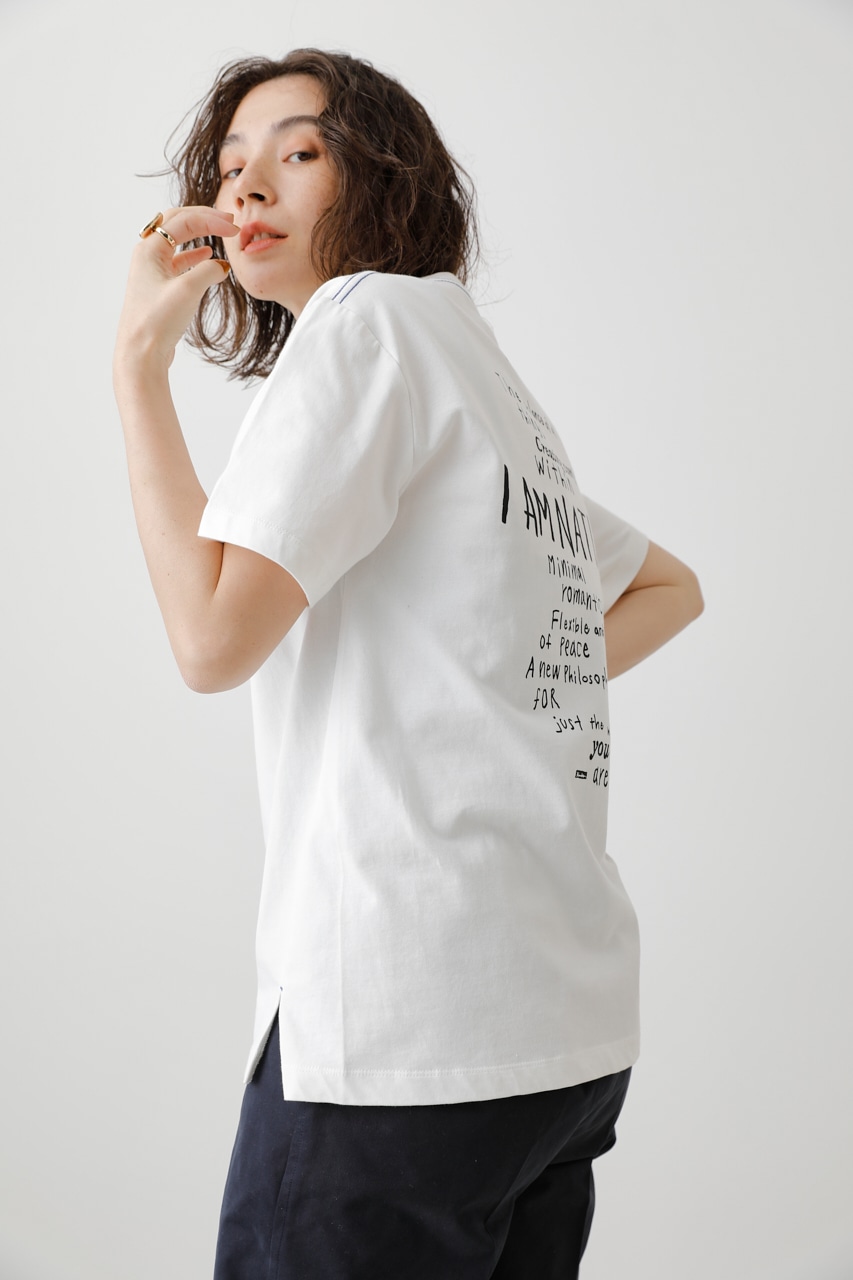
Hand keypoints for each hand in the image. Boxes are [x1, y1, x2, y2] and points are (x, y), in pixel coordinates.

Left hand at [114, 206, 239, 370]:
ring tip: (220, 233)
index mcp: (149, 250)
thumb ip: (208, 270)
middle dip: (203, 219)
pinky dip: (195, 256)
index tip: (233, 228)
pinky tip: (208, 257)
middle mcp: (148, 256)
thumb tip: (221, 266)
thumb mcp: (188, 290)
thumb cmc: (157, 322)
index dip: (211, 220)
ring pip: (178, 242)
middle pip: (177, 224)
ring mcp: (153, 272)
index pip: (184, 221)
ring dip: (199, 234)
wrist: (141, 353)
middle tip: (227, 221)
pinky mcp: (160, 289)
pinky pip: (179, 262)